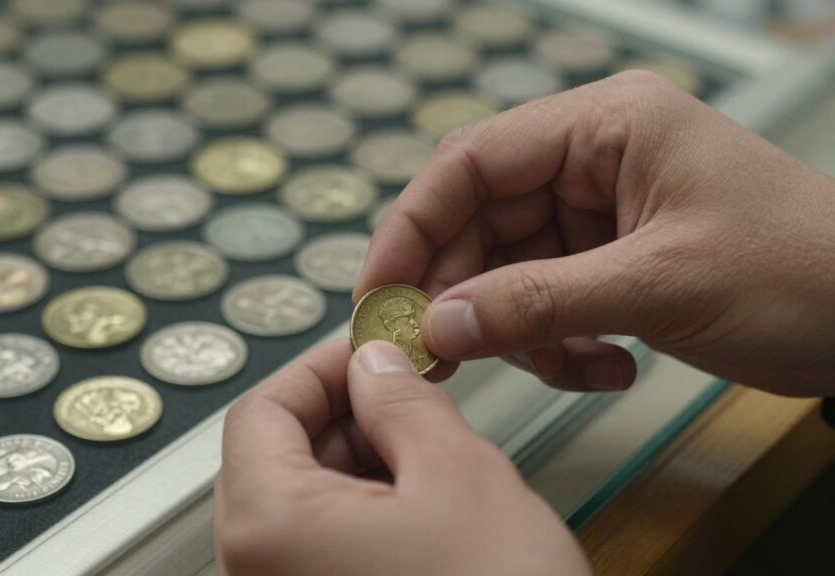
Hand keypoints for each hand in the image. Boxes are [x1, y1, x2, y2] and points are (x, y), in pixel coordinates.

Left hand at [215, 340, 589, 575]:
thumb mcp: (459, 476)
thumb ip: (403, 404)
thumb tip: (374, 365)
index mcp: (266, 527)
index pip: (260, 412)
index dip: (319, 369)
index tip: (371, 349)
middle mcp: (255, 571)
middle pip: (275, 458)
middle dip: (344, 413)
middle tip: (408, 391)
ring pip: (303, 503)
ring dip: (359, 461)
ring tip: (427, 447)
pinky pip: (323, 547)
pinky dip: (365, 511)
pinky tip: (421, 502)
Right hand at [355, 71, 834, 396]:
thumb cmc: (801, 269)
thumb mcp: (657, 285)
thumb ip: (538, 302)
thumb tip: (440, 324)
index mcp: (605, 126)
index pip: (473, 161)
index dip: (413, 225)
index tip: (380, 291)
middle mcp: (594, 160)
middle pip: (482, 222)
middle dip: (464, 293)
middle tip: (438, 353)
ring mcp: (602, 213)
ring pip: (510, 272)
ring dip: (522, 330)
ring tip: (566, 365)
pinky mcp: (613, 261)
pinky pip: (548, 302)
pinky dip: (559, 344)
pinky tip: (605, 368)